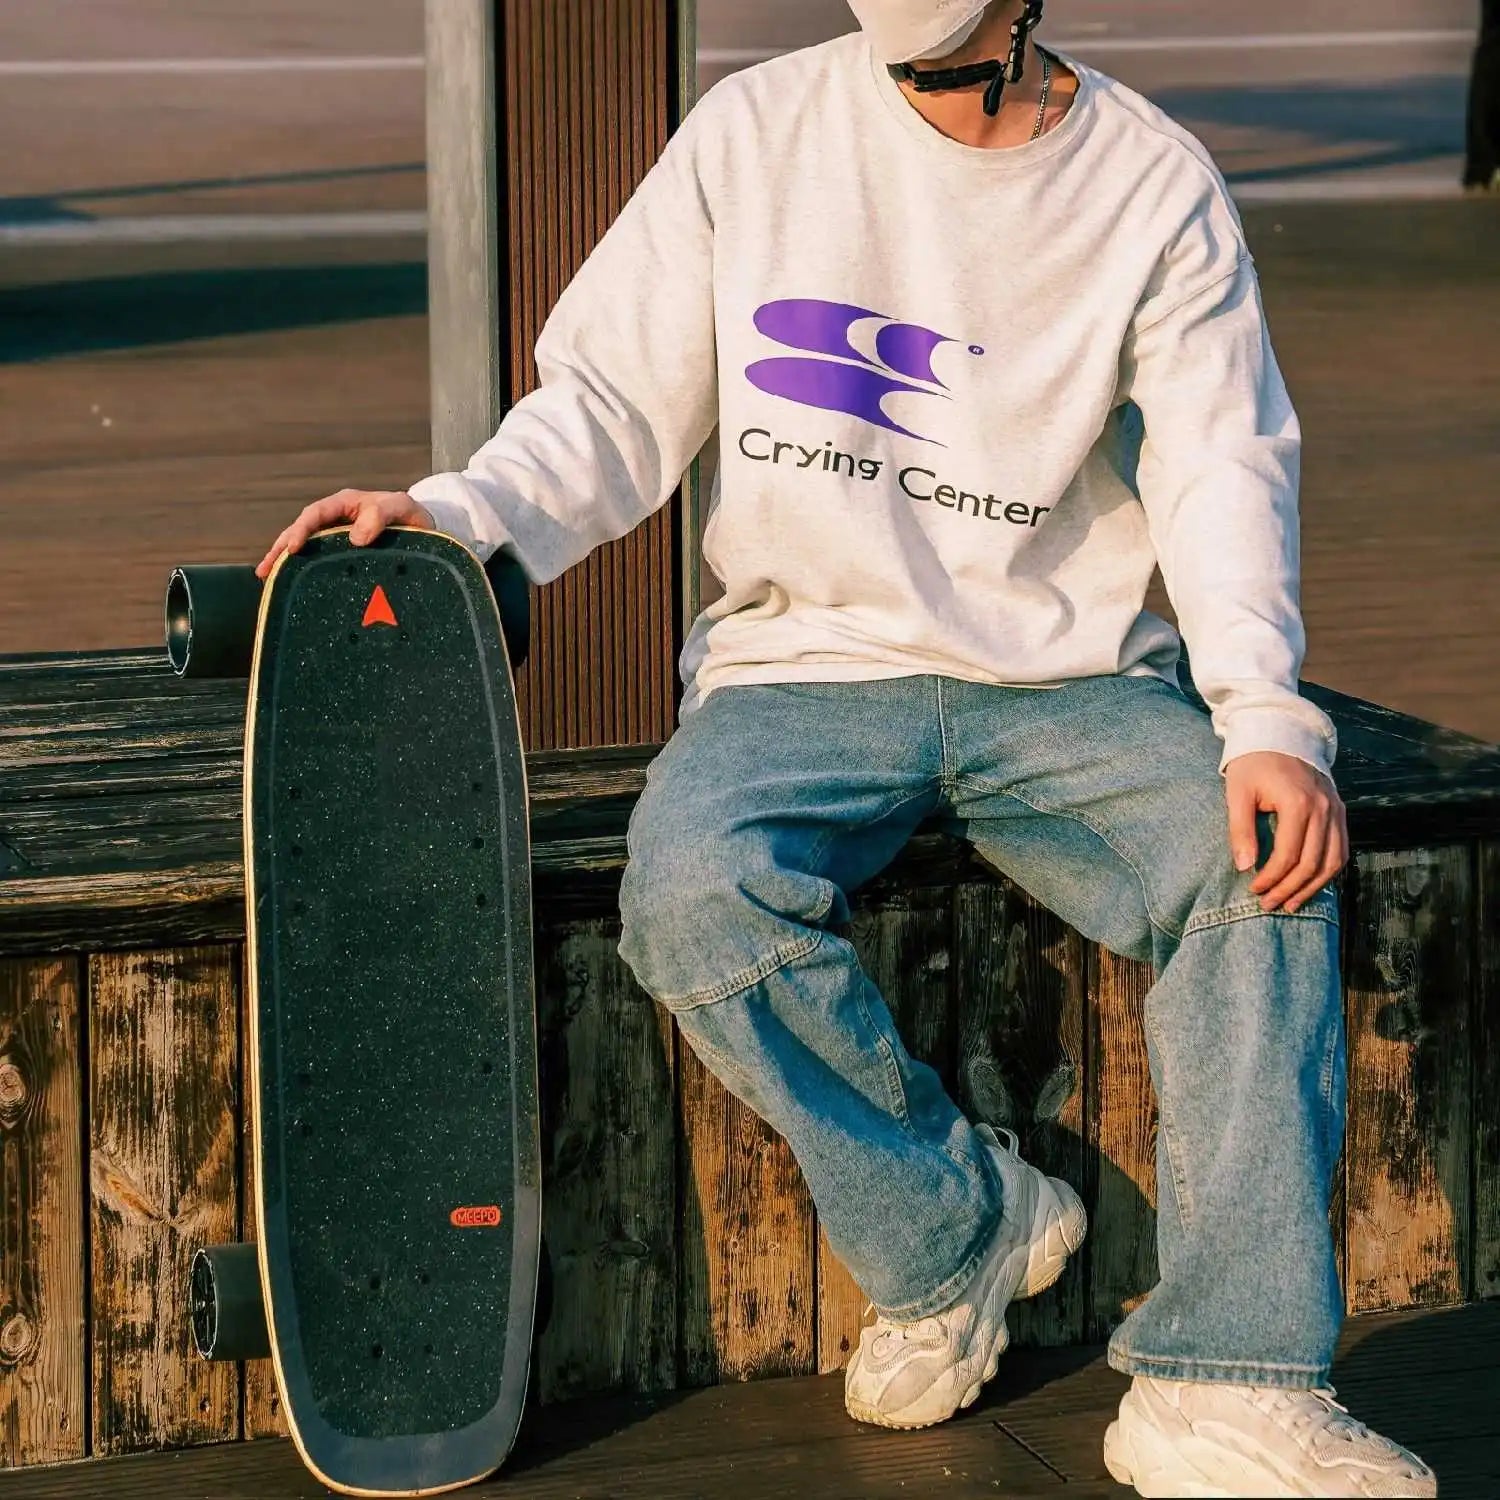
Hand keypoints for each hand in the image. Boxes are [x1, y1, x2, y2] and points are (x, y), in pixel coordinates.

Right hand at [256, 489, 435, 577]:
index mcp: (345, 505)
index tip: (291, 549)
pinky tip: (294, 587)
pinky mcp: (344, 556)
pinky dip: (305, 572)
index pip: (314, 515)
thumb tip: (356, 539)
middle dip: (280, 549)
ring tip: (267, 580)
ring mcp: (338, 538)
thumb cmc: (411, 514)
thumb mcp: (400, 507)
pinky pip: (320, 561)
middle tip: (264, 570)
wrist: (426, 528)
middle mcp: (336, 520)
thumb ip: (381, 517)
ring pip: (306, 548)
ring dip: (285, 562)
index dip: (300, 530)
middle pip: (301, 532)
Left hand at [1224, 751, 1347, 913]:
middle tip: (1269, 904)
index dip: (1271, 878)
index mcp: (1299, 804)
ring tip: (1292, 904)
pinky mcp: (1340, 810)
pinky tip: (1312, 884)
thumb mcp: (1237, 792)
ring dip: (1313, 887)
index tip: (1254, 889)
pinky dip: (1329, 871)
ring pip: (1333, 861)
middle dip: (1290, 889)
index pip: (1289, 855)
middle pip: (1313, 863)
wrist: (1280, 733)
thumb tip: (1245, 867)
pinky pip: (1342, 849)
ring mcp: (1336, 810)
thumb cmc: (1253, 764)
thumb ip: (1241, 830)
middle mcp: (1324, 809)